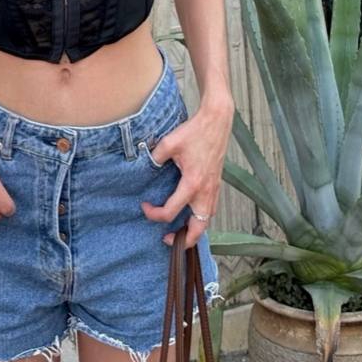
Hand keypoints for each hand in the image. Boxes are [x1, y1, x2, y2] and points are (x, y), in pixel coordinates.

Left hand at [140, 96, 232, 249]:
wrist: (217, 121)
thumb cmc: (194, 132)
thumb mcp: (168, 143)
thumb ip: (154, 157)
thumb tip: (145, 166)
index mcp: (192, 183)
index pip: (171, 211)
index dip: (154, 214)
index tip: (145, 206)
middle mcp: (205, 191)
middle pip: (198, 228)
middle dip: (184, 240)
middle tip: (168, 240)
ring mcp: (214, 189)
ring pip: (207, 220)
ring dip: (194, 230)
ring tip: (180, 231)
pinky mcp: (217, 184)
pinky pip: (211, 209)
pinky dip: (201, 218)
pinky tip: (191, 213)